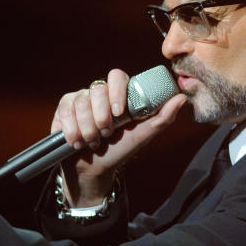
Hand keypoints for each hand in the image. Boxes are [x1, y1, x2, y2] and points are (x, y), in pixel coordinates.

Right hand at [53, 68, 186, 205]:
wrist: (94, 169)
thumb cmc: (121, 150)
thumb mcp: (143, 136)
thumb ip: (162, 118)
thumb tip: (181, 98)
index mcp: (119, 94)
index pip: (117, 76)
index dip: (117, 92)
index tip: (119, 113)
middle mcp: (99, 93)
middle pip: (97, 90)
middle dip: (101, 116)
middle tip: (106, 134)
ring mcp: (80, 99)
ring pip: (80, 103)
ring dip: (87, 128)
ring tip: (93, 142)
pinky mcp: (64, 109)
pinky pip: (65, 112)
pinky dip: (72, 130)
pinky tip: (76, 142)